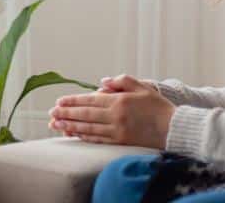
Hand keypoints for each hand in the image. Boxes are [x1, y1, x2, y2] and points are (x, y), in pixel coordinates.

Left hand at [48, 75, 173, 147]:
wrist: (173, 128)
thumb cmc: (157, 105)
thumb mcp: (141, 86)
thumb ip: (120, 81)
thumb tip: (102, 82)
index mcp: (119, 101)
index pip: (89, 100)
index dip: (72, 101)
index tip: (59, 102)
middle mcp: (115, 116)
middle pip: (85, 115)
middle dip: (66, 114)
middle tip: (51, 114)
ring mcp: (117, 131)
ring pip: (88, 128)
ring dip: (70, 126)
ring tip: (56, 125)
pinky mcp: (120, 141)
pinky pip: (98, 139)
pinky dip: (84, 136)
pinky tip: (74, 134)